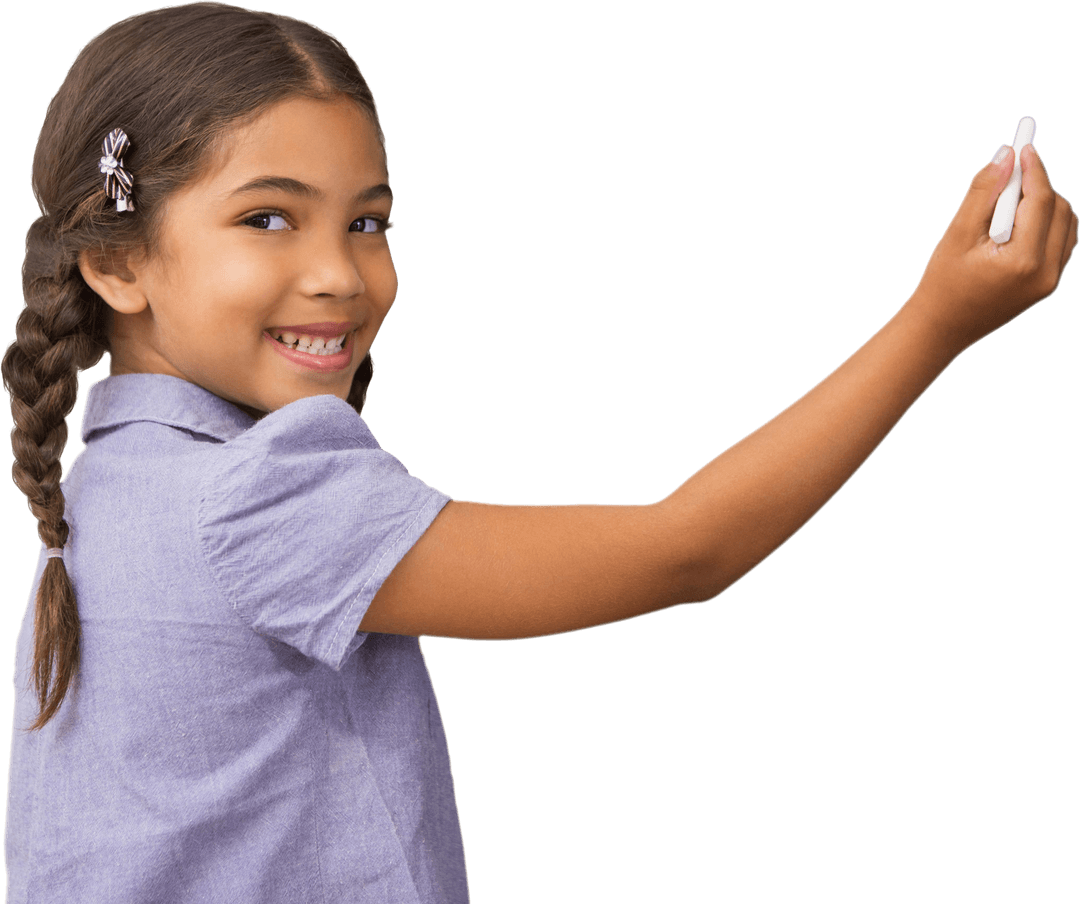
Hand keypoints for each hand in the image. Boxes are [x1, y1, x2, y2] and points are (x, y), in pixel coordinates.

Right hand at [908, 143, 1077, 355]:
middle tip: (1010, 176)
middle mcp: (1045, 273)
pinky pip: (1061, 242)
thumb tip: (1006, 154)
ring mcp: (1050, 282)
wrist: (942, 328)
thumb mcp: (957, 234)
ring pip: (1066, 224)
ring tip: (1009, 207)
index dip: (1034, 168)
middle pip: (1060, 209)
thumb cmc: (943, 283)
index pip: (1041, 200)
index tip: (1024, 145)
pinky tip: (1017, 225)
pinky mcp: (1048, 285)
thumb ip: (983, 192)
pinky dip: (1046, 224)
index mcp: (1022, 261)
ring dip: (1045, 204)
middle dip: (1038, 186)